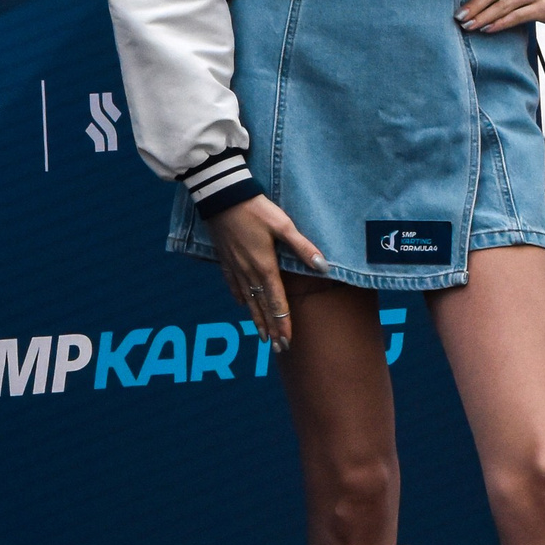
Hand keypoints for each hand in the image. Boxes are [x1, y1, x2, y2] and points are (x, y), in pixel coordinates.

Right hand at [207, 191, 326, 349]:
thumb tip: (324, 266)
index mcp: (265, 266)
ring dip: (255, 319)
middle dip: (271, 329)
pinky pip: (233, 284)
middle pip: (261, 306)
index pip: (277, 302)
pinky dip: (239, 297)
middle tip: (277, 348)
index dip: (283, 323)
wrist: (221, 196)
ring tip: (261, 336)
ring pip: (247, 300)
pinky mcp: (225, 258)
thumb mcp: (282, 224)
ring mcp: (235, 267)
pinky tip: (241, 304)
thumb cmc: (255, 208)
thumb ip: (302, 247)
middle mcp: (249, 272)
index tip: (287, 341)